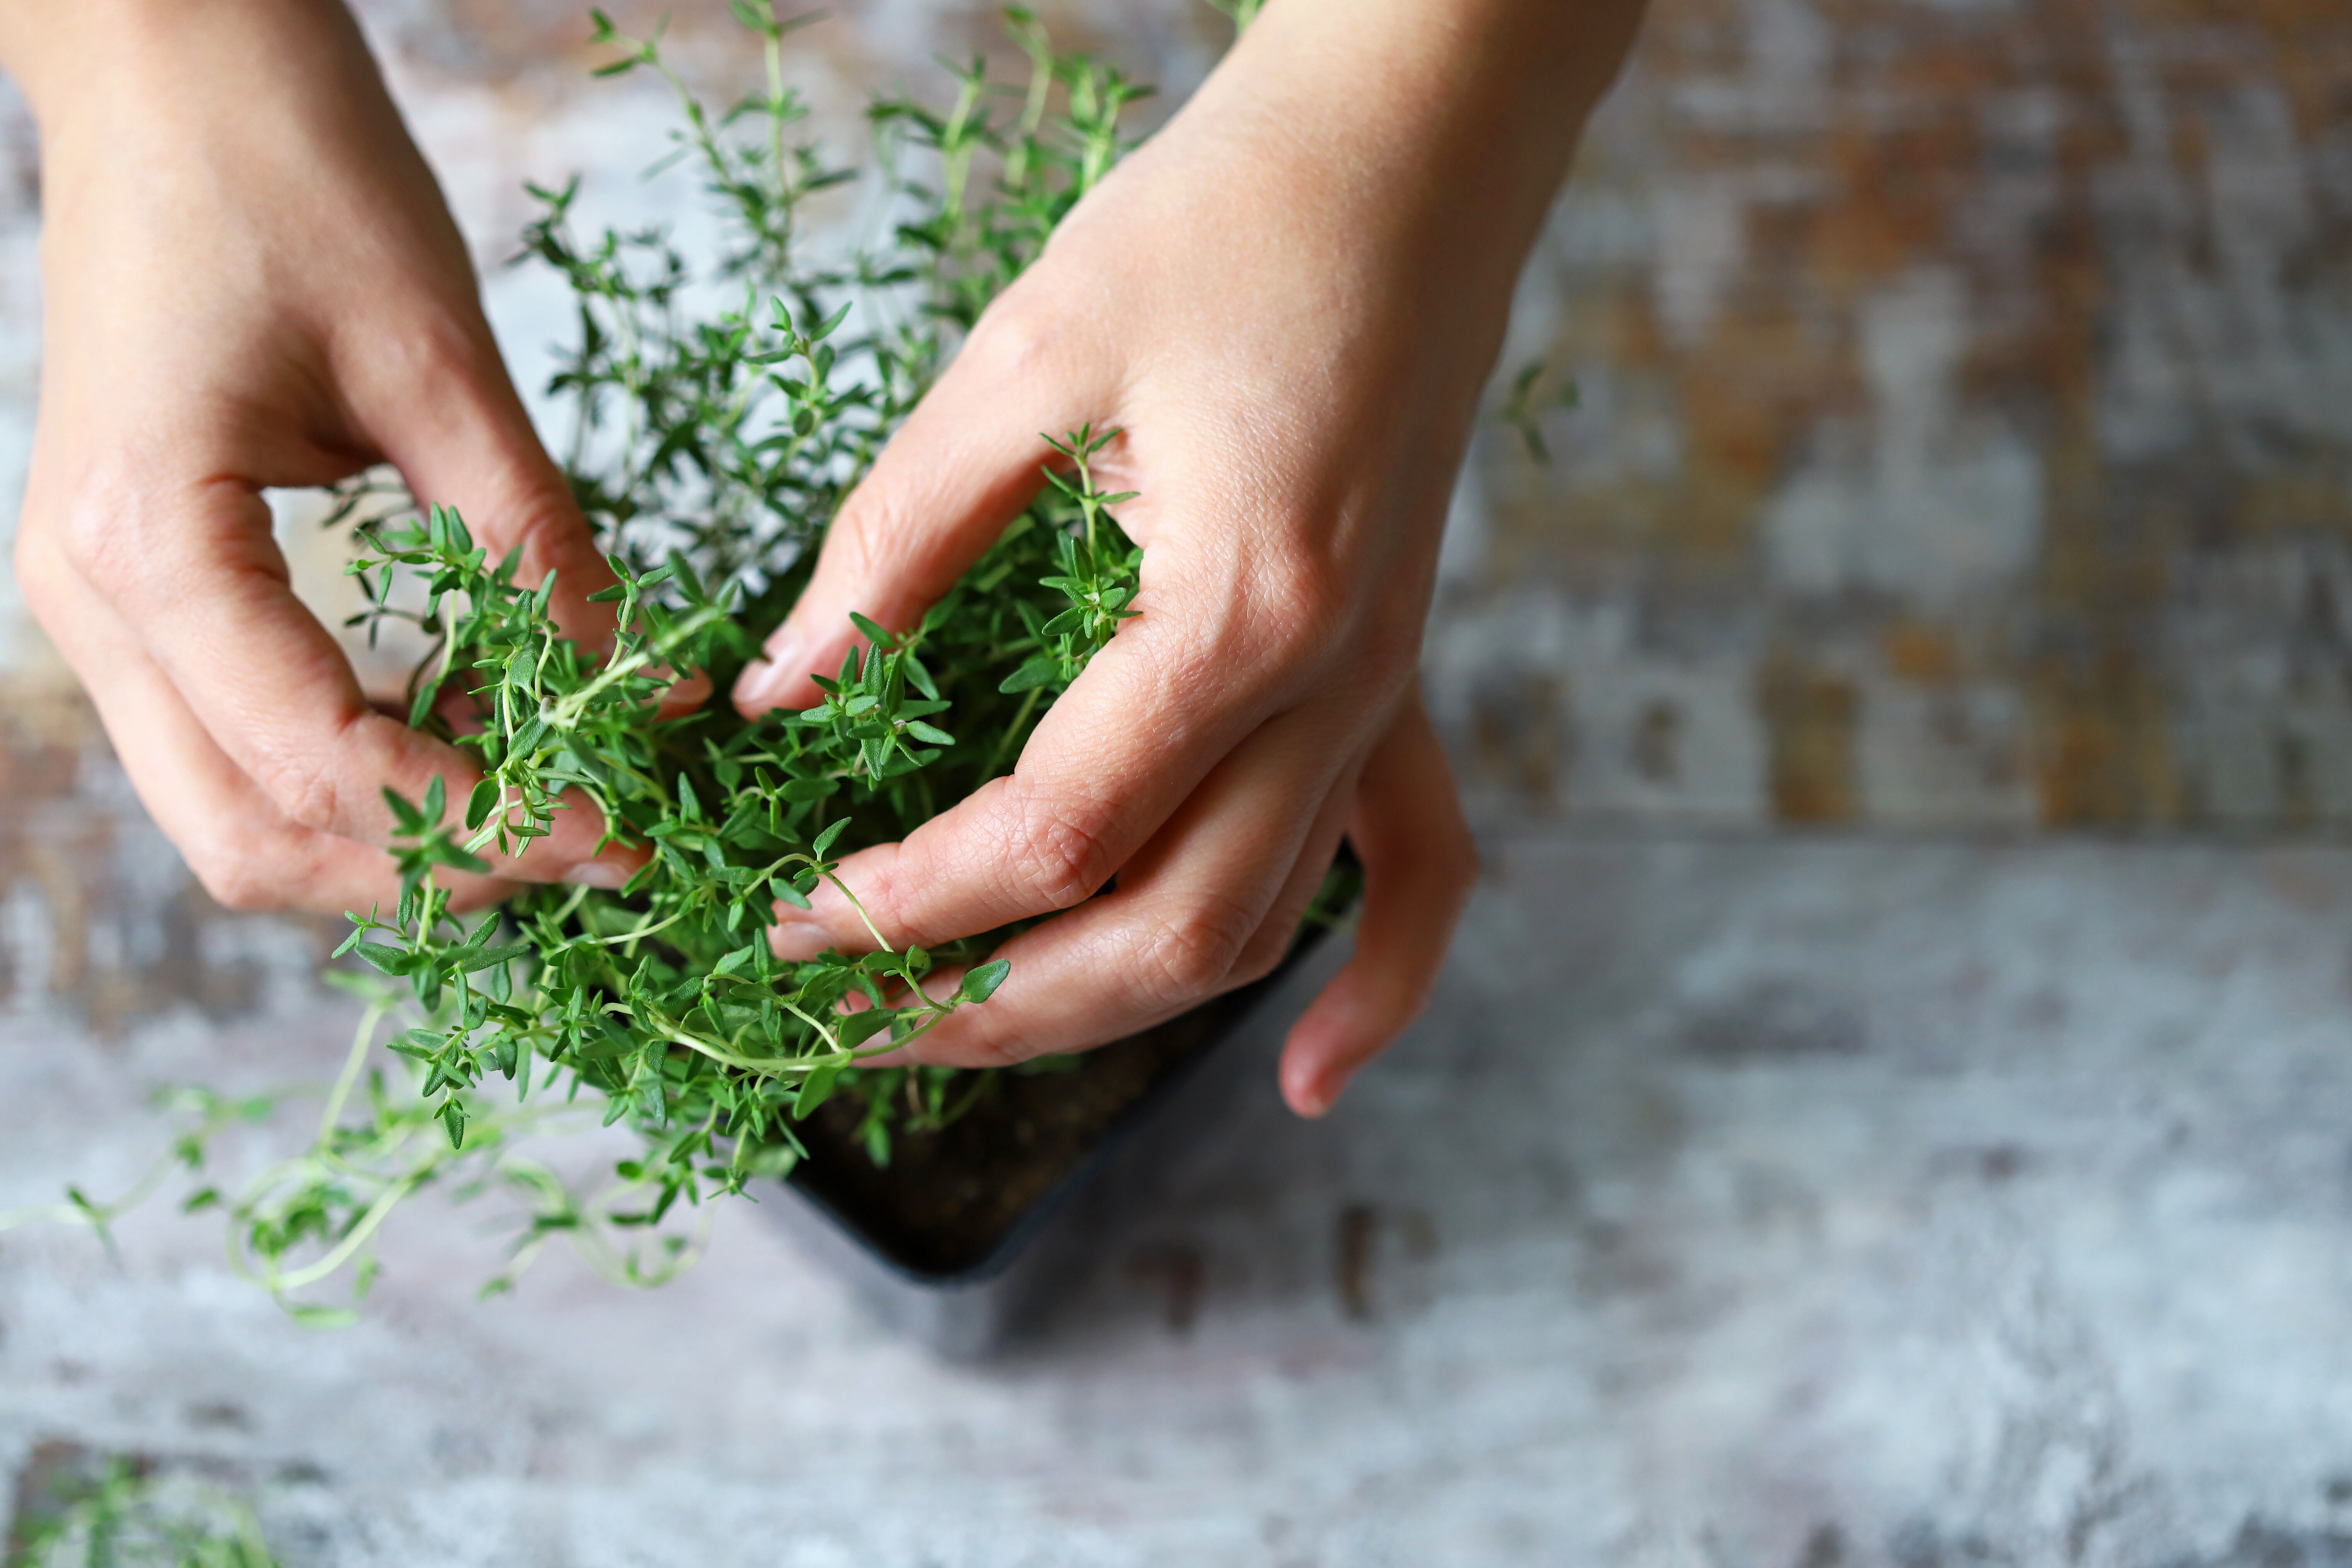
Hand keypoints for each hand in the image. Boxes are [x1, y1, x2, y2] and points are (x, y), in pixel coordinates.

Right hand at [2, 0, 692, 915]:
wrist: (178, 70)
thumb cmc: (292, 175)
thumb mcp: (441, 367)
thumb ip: (537, 543)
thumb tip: (651, 693)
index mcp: (146, 542)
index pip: (319, 766)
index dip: (482, 822)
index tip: (622, 825)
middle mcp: (94, 601)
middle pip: (253, 839)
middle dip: (431, 866)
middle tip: (598, 842)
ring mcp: (106, 603)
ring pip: (242, 812)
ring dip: (399, 837)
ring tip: (557, 801)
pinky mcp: (151, 585)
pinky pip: (249, 737)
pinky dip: (368, 770)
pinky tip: (483, 733)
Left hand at [733, 0, 1639, 1113]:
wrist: (1411, 150)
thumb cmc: (1227, 217)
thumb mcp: (1028, 357)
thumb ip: (896, 542)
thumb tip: (782, 691)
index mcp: (1241, 605)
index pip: (1054, 832)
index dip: (905, 904)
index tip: (787, 920)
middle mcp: (1338, 680)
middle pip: (1166, 931)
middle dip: (990, 1008)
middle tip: (843, 1020)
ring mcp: (1385, 688)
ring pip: (1259, 925)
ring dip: (1108, 1005)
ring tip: (969, 1030)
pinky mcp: (1400, 673)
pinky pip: (1421, 869)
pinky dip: (1377, 986)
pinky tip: (1305, 1077)